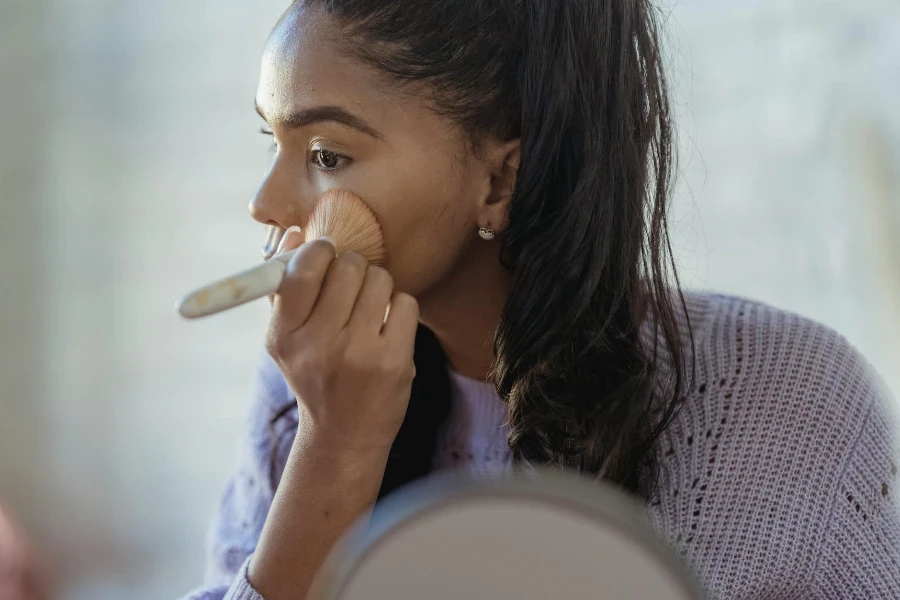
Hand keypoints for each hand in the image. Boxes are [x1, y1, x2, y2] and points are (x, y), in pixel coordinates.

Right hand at [265, 227, 417, 453]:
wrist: (344, 434)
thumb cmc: (314, 373)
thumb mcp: (285, 338)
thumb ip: (283, 284)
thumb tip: (295, 230)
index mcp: (284, 335)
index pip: (301, 269)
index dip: (319, 251)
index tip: (326, 255)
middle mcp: (318, 345)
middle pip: (347, 266)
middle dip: (353, 267)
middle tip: (352, 288)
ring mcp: (358, 355)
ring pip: (380, 278)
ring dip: (379, 285)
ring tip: (370, 309)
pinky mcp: (394, 362)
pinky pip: (406, 302)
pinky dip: (401, 308)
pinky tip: (389, 329)